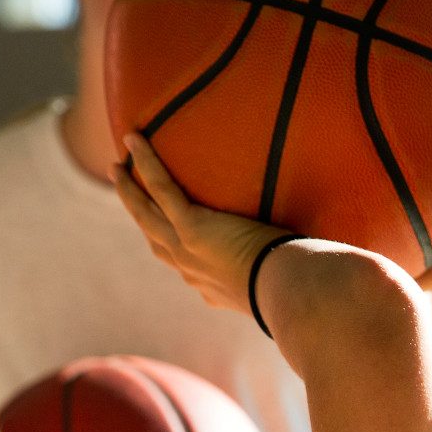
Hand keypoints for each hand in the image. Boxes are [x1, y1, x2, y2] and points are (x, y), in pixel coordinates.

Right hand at [112, 133, 286, 314]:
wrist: (294, 292)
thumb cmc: (301, 287)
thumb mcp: (286, 282)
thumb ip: (287, 269)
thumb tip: (314, 257)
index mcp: (212, 289)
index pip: (184, 266)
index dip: (171, 248)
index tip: (169, 237)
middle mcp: (193, 273)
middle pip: (155, 239)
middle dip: (139, 216)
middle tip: (126, 191)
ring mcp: (187, 250)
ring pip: (147, 214)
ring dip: (129, 190)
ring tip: (117, 167)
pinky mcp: (193, 229)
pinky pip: (162, 189)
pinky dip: (146, 164)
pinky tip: (134, 140)